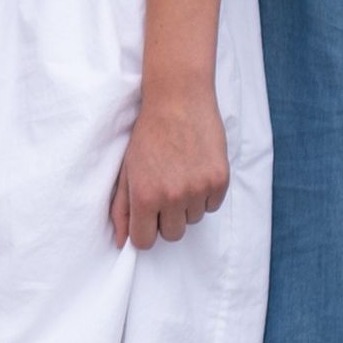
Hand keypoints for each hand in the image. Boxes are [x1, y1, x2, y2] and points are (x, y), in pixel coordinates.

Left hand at [109, 82, 230, 247]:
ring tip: (180, 173)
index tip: (147, 215)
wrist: (179, 99)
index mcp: (145, 196)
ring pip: (193, 219)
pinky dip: (205, 194)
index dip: (145, 229)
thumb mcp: (127, 169)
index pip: (145, 241)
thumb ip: (122, 208)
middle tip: (164, 190)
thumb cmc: (149, 133)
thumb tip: (122, 243)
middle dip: (166, 218)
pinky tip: (196, 169)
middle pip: (172, 234)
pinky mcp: (219, 181)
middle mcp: (173, 197)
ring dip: (186, 204)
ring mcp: (198, 190)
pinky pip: (212, 205)